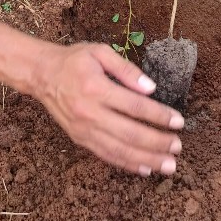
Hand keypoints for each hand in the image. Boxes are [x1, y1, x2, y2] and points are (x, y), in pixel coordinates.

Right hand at [33, 42, 184, 175]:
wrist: (42, 74)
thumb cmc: (73, 60)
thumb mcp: (100, 52)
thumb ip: (126, 69)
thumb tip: (151, 88)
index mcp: (97, 88)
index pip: (135, 106)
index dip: (159, 115)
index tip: (178, 121)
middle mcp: (90, 112)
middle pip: (130, 133)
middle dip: (157, 142)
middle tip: (178, 147)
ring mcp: (84, 129)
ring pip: (120, 150)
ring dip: (147, 159)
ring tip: (168, 165)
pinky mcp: (79, 139)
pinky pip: (106, 155)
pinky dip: (127, 164)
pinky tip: (145, 169)